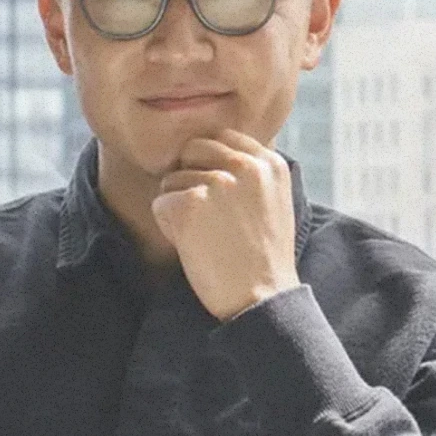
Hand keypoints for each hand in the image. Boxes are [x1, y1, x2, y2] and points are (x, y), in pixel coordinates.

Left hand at [149, 130, 300, 320]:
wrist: (262, 298)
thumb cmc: (264, 257)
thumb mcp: (275, 201)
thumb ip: (253, 172)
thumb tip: (214, 152)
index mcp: (270, 162)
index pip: (222, 137)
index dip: (209, 163)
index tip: (213, 193)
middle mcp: (247, 165)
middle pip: (193, 150)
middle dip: (188, 177)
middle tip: (201, 214)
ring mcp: (219, 183)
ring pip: (172, 178)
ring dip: (178, 206)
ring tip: (204, 235)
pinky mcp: (191, 205)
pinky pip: (160, 203)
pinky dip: (167, 226)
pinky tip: (191, 245)